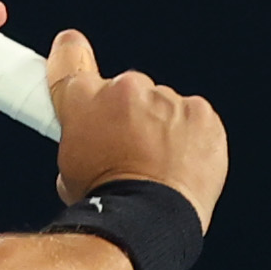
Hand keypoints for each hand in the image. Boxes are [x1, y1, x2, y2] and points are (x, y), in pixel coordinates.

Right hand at [45, 29, 225, 228]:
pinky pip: (193, 119)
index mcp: (85, 102)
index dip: (69, 53)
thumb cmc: (107, 204)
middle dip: (127, 115)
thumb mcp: (70, 173)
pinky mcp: (202, 114)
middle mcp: (126, 90)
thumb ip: (78, 142)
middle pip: (127, 92)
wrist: (149, 223)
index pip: (70, 57)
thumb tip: (89, 145)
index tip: (69, 47)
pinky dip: (190, 137)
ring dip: (160, 127)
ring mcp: (167, 100)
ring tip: (157, 167)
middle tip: (127, 151)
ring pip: (163, 106)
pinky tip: (180, 165)